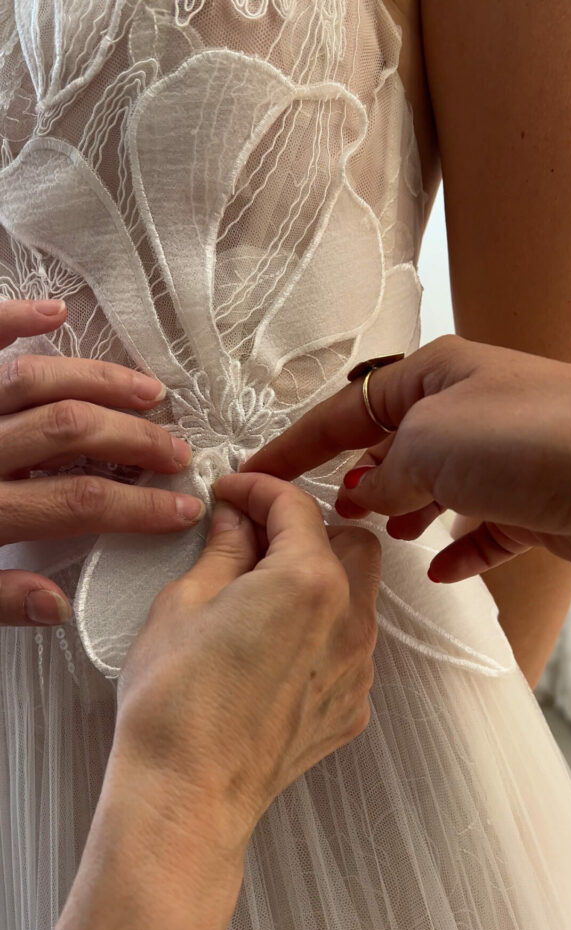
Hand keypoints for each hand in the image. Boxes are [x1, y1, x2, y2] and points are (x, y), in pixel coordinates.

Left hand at [0, 299, 202, 626]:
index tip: (180, 509)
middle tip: (176, 450)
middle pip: (69, 433)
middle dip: (133, 441)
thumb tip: (56, 604)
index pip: (74, 505)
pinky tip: (51, 313)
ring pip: (33, 381)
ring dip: (99, 381)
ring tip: (148, 392)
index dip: (137, 507)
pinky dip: (9, 321)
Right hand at [113, 473, 380, 854]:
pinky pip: (349, 647)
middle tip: (255, 539)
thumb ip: (223, 549)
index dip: (259, 488)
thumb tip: (235, 519)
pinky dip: (321, 630)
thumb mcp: (185, 602)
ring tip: (260, 595)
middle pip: (351, 542)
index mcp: (310, 581)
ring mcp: (358, 669)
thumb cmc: (177, 701)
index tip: (232, 493)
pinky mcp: (350, 707)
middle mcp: (350, 620)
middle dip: (308, 529)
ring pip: (357, 596)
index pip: (296, 506)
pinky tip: (273, 648)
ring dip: (319, 579)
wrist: (187, 795)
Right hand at [244, 336, 570, 580]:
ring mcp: (502, 456)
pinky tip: (440, 568)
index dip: (295, 445)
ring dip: (405, 513)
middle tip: (325, 516)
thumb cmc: (527, 438)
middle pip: (392, 446)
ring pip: (435, 487)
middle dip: (357, 480)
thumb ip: (384, 473)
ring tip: (382, 536)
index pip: (344, 410)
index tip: (256, 472)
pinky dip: (456, 549)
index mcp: (433, 375)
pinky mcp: (531, 502)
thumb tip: (366, 495)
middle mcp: (466, 409)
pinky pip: (481, 529)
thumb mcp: (428, 443)